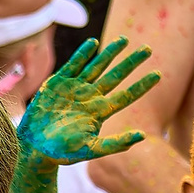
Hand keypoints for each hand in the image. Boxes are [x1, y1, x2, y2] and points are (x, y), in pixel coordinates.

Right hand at [18, 39, 160, 165]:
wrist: (34, 148)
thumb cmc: (62, 152)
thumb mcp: (91, 149)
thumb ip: (116, 143)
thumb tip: (142, 136)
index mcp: (101, 112)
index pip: (127, 95)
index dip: (142, 85)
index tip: (160, 74)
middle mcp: (91, 97)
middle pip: (116, 76)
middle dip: (132, 62)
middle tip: (149, 48)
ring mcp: (75, 89)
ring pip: (97, 66)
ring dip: (110, 53)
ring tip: (125, 40)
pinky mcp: (57, 84)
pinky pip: (73, 65)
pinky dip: (83, 54)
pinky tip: (93, 43)